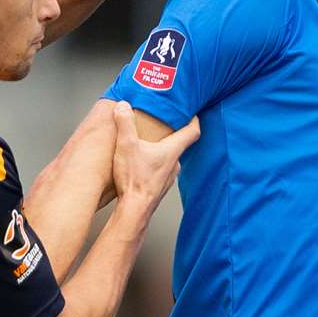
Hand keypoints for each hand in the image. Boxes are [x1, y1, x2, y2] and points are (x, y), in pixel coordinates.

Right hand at [110, 103, 199, 220]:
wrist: (134, 210)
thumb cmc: (134, 180)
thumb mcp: (126, 145)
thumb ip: (125, 123)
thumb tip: (123, 106)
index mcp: (172, 151)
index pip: (193, 131)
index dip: (194, 119)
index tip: (191, 111)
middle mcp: (174, 164)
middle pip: (179, 144)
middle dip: (171, 133)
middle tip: (162, 122)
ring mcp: (168, 177)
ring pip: (169, 158)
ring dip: (161, 149)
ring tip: (147, 142)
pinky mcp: (159, 186)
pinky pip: (160, 170)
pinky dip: (154, 163)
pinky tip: (140, 163)